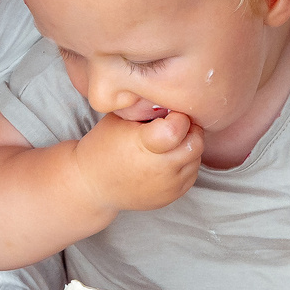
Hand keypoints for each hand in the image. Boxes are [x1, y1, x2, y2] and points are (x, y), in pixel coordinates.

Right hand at [76, 109, 202, 212]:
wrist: (92, 185)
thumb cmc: (104, 145)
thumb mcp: (119, 117)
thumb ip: (146, 106)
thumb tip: (172, 93)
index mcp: (145, 145)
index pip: (180, 126)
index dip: (178, 116)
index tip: (169, 114)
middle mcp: (160, 168)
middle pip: (196, 143)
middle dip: (190, 130)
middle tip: (176, 125)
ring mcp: (167, 185)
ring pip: (197, 158)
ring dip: (188, 146)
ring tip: (169, 142)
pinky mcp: (172, 196)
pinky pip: (192, 173)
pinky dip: (185, 163)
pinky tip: (167, 157)